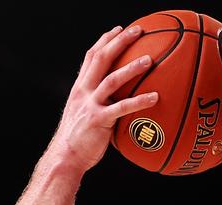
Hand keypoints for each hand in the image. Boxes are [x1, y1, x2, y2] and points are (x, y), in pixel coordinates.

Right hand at [48, 25, 158, 173]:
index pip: (91, 56)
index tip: (118, 29)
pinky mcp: (98, 120)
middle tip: (138, 31)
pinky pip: (122, 107)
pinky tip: (155, 97)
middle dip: (120, 41)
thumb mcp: (83, 115)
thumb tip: (115, 103)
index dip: (105, 40)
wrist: (66, 157)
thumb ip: (97, 104)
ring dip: (131, 67)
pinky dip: (139, 101)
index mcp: (79, 88)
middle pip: (101, 58)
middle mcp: (83, 92)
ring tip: (149, 59)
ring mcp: (90, 105)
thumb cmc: (78, 140)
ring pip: (112, 79)